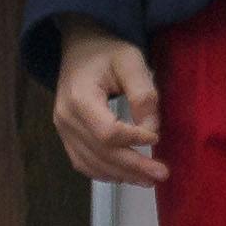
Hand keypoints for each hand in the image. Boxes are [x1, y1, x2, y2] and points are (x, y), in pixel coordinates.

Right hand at [52, 30, 166, 185]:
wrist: (81, 45)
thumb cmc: (108, 50)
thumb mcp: (132, 61)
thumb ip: (143, 94)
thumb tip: (150, 130)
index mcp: (79, 97)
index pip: (107, 132)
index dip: (134, 140)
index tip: (156, 136)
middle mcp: (65, 117)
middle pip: (101, 153)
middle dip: (134, 166)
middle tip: (163, 174)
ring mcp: (63, 128)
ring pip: (92, 163)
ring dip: (122, 174)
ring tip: (149, 179)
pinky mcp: (66, 135)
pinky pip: (83, 162)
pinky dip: (104, 173)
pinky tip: (125, 175)